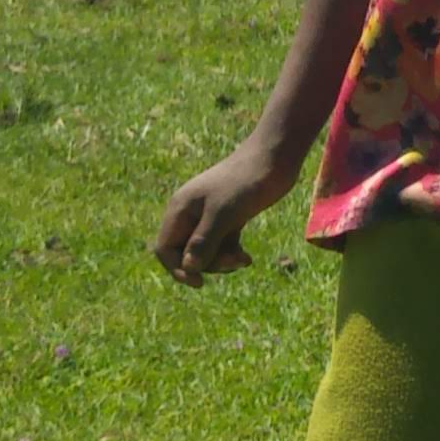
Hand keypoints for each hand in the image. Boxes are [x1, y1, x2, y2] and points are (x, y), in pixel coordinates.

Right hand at [152, 140, 296, 285]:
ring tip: (244, 260)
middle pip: (186, 254)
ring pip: (206, 252)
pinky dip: (231, 254)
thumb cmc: (246, 182)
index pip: (164, 248)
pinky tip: (246, 258)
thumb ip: (203, 241)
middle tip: (233, 261)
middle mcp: (191, 214)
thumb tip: (188, 268)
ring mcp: (210, 217)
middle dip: (207, 264)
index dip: (177, 268)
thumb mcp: (223, 213)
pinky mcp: (228, 219)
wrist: (274, 158)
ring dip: (222, 261)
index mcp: (181, 209)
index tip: (199, 282)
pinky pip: (221, 246)